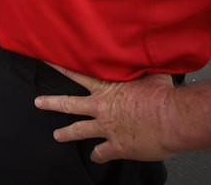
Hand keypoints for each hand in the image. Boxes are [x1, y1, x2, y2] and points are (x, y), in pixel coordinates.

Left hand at [34, 65, 177, 162]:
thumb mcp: (150, 73)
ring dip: (66, 133)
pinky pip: (102, 153)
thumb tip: (142, 52)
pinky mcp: (117, 147)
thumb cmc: (163, 95)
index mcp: (107, 88)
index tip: (44, 61)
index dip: (59, 67)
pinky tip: (95, 157)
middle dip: (51, 103)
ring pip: (79, 130)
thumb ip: (140, 67)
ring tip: (57, 136)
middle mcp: (101, 107)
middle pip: (68, 104)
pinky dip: (98, 156)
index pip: (77, 74)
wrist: (173, 120)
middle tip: (37, 102)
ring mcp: (106, 128)